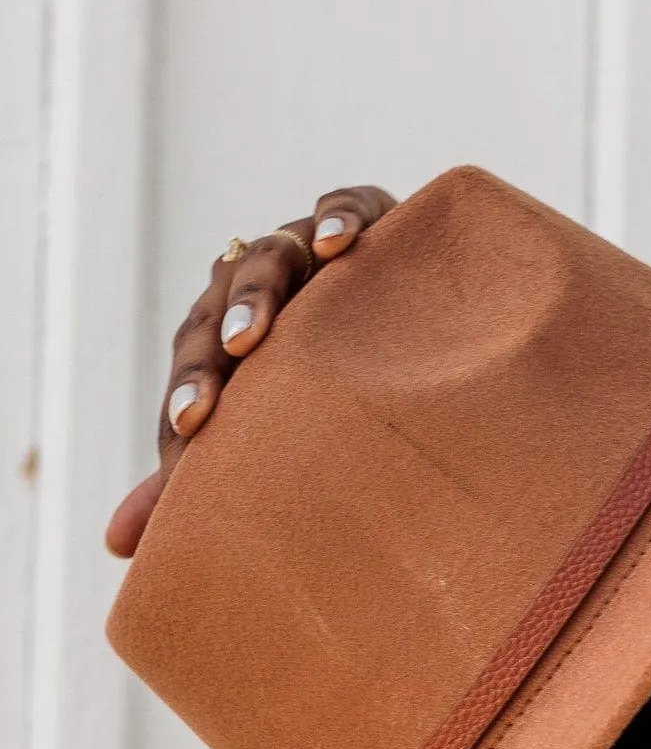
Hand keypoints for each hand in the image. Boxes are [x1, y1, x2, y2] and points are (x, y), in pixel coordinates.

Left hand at [105, 184, 396, 556]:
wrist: (433, 330)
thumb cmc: (343, 399)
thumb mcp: (277, 439)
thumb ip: (201, 481)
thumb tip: (119, 545)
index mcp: (236, 331)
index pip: (197, 357)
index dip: (187, 394)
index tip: (185, 441)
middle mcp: (268, 285)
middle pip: (220, 306)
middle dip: (208, 357)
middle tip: (204, 412)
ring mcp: (316, 250)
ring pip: (271, 253)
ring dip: (255, 294)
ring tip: (250, 340)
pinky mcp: (376, 217)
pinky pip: (351, 202)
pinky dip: (340, 216)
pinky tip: (337, 244)